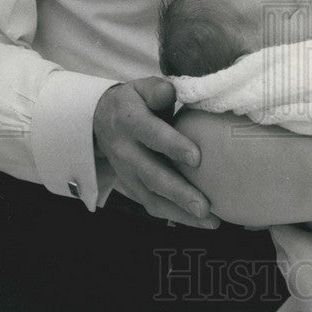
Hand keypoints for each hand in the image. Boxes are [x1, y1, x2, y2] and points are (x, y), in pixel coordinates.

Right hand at [93, 77, 218, 227]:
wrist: (100, 122)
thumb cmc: (134, 103)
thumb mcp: (141, 88)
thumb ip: (156, 90)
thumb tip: (168, 92)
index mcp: (130, 122)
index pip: (152, 134)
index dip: (173, 146)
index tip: (197, 158)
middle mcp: (126, 152)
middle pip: (153, 175)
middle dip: (179, 193)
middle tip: (205, 207)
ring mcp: (127, 174)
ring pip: (152, 198)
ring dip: (181, 213)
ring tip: (211, 222)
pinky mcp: (132, 188)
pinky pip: (153, 206)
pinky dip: (176, 217)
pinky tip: (202, 223)